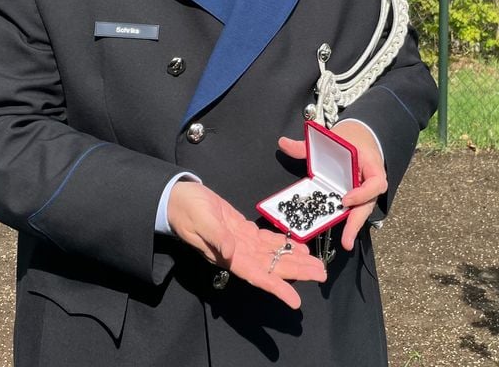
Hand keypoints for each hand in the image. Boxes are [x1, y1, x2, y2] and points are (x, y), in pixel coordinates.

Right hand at [167, 181, 326, 308]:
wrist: (177, 198)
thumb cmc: (186, 210)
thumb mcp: (200, 221)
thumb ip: (216, 237)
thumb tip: (231, 253)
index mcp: (228, 256)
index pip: (257, 276)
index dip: (277, 288)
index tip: (295, 300)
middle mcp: (238, 254)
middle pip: (272, 267)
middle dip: (297, 272)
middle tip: (321, 275)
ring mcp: (242, 243)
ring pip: (273, 256)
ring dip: (295, 260)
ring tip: (317, 265)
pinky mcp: (242, 231)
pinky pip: (267, 242)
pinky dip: (284, 245)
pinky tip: (299, 246)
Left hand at [277, 119, 386, 250]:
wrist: (362, 137)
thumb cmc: (349, 139)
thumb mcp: (332, 138)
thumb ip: (307, 145)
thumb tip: (282, 143)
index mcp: (370, 164)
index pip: (375, 182)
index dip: (362, 193)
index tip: (345, 199)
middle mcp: (371, 181)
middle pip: (369, 203)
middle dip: (357, 222)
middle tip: (346, 240)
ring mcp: (366, 190)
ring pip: (363, 209)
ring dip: (354, 226)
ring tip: (346, 242)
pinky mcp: (359, 196)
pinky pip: (356, 209)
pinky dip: (350, 221)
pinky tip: (344, 236)